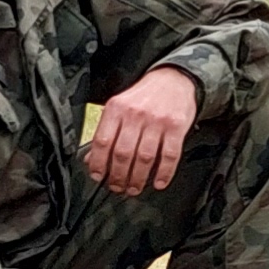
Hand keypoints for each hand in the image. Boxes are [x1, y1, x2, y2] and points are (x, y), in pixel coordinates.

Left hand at [83, 67, 200, 195]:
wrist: (174, 80)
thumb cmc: (145, 97)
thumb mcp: (120, 107)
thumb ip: (106, 132)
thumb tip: (91, 159)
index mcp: (116, 108)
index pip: (102, 141)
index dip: (98, 163)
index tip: (98, 177)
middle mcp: (135, 114)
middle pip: (122, 153)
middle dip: (118, 176)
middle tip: (118, 188)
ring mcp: (157, 121)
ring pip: (144, 157)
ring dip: (138, 178)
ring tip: (134, 188)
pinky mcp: (176, 127)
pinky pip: (169, 155)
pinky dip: (164, 173)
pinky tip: (158, 182)